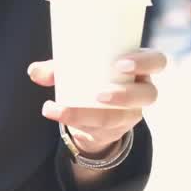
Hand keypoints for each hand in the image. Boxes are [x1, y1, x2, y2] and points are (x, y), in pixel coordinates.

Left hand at [27, 49, 166, 156]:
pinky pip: (103, 129)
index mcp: (139, 66)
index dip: (145, 62)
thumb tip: (34, 71)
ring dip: (93, 114)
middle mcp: (142, 90)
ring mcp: (132, 112)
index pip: (157, 61)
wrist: (92, 108)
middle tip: (99, 94)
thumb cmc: (90, 76)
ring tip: (64, 110)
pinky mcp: (116, 129)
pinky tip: (56, 113)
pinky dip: (76, 120)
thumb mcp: (76, 67)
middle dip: (125, 95)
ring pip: (123, 117)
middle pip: (149, 94)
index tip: (121, 63)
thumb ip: (56, 68)